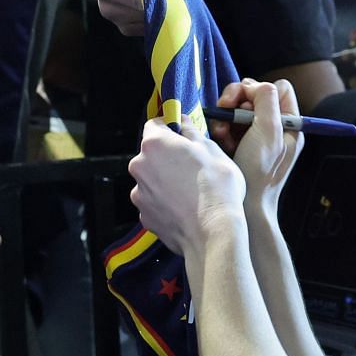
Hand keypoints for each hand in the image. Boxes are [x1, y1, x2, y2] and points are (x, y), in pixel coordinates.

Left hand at [128, 119, 245, 256]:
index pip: (154, 125)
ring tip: (191, 191)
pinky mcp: (144, 216)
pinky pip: (154, 202)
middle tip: (192, 165)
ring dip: (166, 181)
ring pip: (152, 180)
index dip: (169, 127)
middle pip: (151, 155)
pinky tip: (185, 207)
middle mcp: (140, 166)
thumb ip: (192, 133)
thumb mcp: (212, 150)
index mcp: (155, 144)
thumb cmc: (215, 188)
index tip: (179, 133)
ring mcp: (139, 193)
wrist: (212, 232)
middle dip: (168, 157)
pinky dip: (166, 202)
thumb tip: (184, 124)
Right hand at [207, 79, 303, 207]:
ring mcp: (256, 136)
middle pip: (255, 95)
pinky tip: (219, 140)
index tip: (246, 104)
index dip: (260, 90)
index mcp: (291, 124)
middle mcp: (275, 127)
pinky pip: (228, 125)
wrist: (245, 205)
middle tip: (224, 108)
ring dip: (226, 116)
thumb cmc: (260, 172)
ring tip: (221, 132)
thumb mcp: (269, 132)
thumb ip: (267, 102)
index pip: (279, 87)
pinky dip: (221, 129)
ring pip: (238, 108)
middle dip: (237, 100)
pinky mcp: (239, 144)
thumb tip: (254, 86)